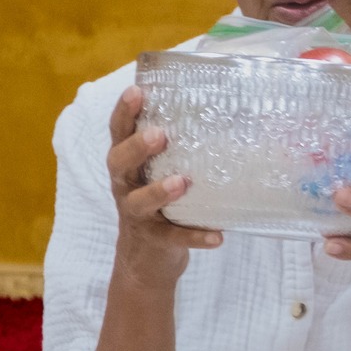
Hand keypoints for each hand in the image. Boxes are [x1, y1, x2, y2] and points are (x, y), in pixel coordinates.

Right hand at [106, 86, 221, 290]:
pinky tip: (217, 236)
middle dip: (136, 148)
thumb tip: (231, 114)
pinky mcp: (154, 240)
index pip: (119, 133)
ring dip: (159, 191)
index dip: (124, 112)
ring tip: (182, 182)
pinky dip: (195, 236)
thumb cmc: (162, 203)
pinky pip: (174, 238)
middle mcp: (126, 186)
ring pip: (138, 202)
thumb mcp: (163, 172)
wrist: (148, 260)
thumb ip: (182, 149)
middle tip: (159, 135)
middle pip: (119, 163)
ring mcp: (137, 215)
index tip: (136, 90)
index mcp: (129, 165)